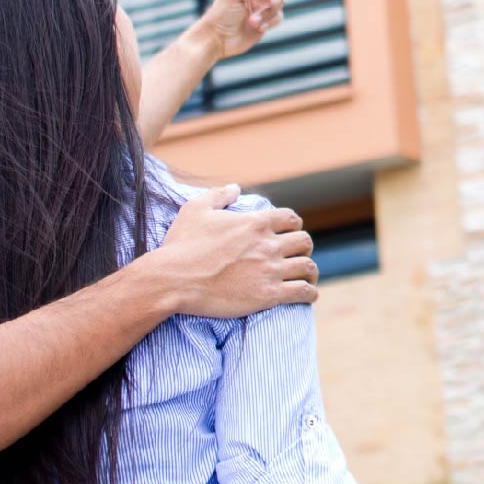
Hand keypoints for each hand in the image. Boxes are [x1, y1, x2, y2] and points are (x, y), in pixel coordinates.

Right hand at [145, 184, 317, 316]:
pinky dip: (310, 293)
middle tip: (297, 255)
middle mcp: (267, 244)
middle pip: (304, 242)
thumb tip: (235, 187)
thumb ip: (218, 195)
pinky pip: (303, 291)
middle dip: (303, 248)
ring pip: (307, 266)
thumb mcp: (195, 210)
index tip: (290, 233)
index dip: (294, 226)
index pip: (291, 219)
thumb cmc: (181, 246)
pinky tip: (308, 296)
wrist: (173, 280)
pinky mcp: (268, 295)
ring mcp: (270, 270)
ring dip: (310, 271)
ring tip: (307, 276)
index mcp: (255, 223)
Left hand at [196, 0, 297, 59]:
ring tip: (252, 21)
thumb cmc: (221, 13)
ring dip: (268, 12)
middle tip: (262, 2)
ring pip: (281, 2)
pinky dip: (269, 22)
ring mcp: (262, 6)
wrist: (217, 38)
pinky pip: (279, 17)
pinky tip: (256, 27)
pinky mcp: (266, 21)